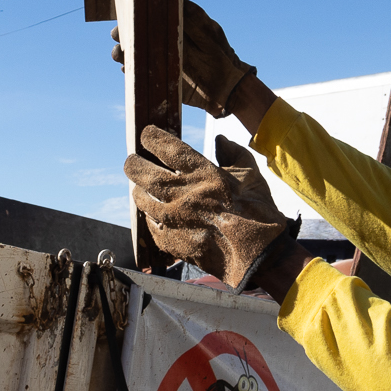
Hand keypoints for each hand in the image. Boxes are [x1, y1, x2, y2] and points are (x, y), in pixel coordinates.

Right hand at [109, 0, 257, 117]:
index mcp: (171, 28)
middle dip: (122, 36)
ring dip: (122, 54)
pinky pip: (138, 76)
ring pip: (132, 56)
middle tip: (119, 36)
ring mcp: (158, 63)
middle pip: (134, 37)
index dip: (133, 17)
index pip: (147, 18)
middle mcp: (162, 44)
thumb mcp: (208, 30)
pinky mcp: (158, 80)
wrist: (227, 86)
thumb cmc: (219, 53)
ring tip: (122, 55)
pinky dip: (131, 73)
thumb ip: (192, 16)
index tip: (125, 16)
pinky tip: (129, 70)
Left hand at [123, 127, 296, 287]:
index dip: (151, 138)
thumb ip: (233, 153)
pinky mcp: (169, 241)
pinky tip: (155, 214)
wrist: (257, 254)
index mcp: (201, 173)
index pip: (165, 147)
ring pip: (140, 199)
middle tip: (132, 162)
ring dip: (139, 191)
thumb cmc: (258, 212)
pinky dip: (151, 217)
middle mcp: (180, 193)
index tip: (147, 136)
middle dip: (133, 164)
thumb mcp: (251, 174)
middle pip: (141, 172)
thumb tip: (221, 140)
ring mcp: (172, 218)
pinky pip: (150, 225)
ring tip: (142, 188)